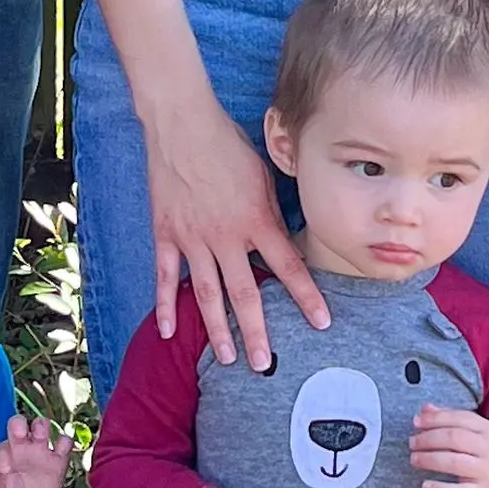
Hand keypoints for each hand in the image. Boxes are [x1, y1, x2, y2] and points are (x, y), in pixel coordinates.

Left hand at [0, 414, 72, 487]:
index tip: (4, 470)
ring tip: (40, 438)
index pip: (2, 447)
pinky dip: (64, 441)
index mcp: (5, 455)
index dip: (2, 455)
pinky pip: (64, 443)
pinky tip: (60, 452)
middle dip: (18, 424)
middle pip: (19, 424)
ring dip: (41, 426)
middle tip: (19, 435)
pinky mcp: (58, 460)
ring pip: (41, 426)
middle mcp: (21, 447)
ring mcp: (40, 451)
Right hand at [138, 83, 327, 368]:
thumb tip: (286, 243)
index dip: (307, 297)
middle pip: (245, 293)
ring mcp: (193, 237)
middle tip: (265, 364)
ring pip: (207, 293)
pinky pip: (166, 276)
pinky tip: (170, 332)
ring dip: (218, 329)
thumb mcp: (263, 176)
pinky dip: (166, 306)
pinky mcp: (166, 233)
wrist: (182, 123)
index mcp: (256, 220)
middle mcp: (226, 235)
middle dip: (258, 332)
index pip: (289, 266)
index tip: (322, 323)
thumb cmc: (228, 143)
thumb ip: (273, 214)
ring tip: (228, 357)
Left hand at [407, 404, 488, 487]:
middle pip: (454, 438)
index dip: (434, 419)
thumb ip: (449, 419)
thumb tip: (425, 409)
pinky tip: (425, 485)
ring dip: (429, 460)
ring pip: (454, 462)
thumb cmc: (479, 456)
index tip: (416, 422)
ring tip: (414, 459)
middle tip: (412, 443)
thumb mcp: (471, 434)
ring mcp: (486, 472)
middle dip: (428, 439)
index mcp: (487, 429)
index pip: (458, 418)